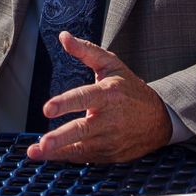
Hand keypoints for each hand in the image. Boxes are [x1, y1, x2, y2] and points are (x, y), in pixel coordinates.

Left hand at [25, 33, 169, 164]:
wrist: (160, 119)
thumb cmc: (130, 90)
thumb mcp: (112, 65)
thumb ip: (86, 50)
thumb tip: (63, 37)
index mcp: (108, 94)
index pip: (84, 98)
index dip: (65, 103)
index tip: (47, 109)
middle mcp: (109, 119)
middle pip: (82, 130)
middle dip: (60, 138)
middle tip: (42, 144)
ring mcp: (110, 139)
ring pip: (80, 148)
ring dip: (57, 152)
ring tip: (36, 152)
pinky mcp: (109, 155)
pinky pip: (85, 158)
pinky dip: (68, 157)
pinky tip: (51, 156)